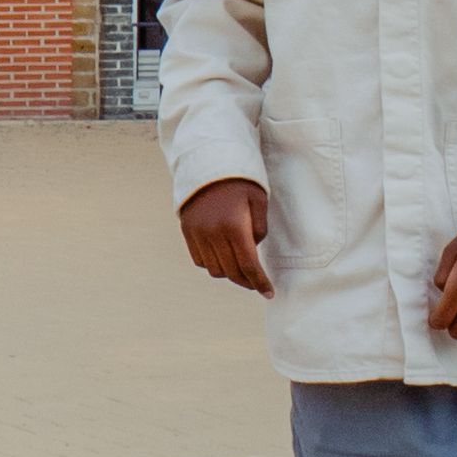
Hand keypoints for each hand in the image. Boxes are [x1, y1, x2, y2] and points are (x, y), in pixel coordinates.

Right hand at [176, 178, 272, 294]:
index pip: (249, 265)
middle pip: (231, 271)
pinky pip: (199, 260)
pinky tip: (222, 257)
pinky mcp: (187, 231)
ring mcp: (198, 233)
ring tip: (240, 268)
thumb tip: (252, 252)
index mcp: (235, 226)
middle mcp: (213, 233)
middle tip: (257, 283)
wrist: (208, 163)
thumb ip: (259, 230)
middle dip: (246, 281)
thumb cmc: (240, 181)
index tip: (269, 293)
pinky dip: (212, 264)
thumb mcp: (259, 201)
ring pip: (214, 269)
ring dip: (229, 273)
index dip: (260, 282)